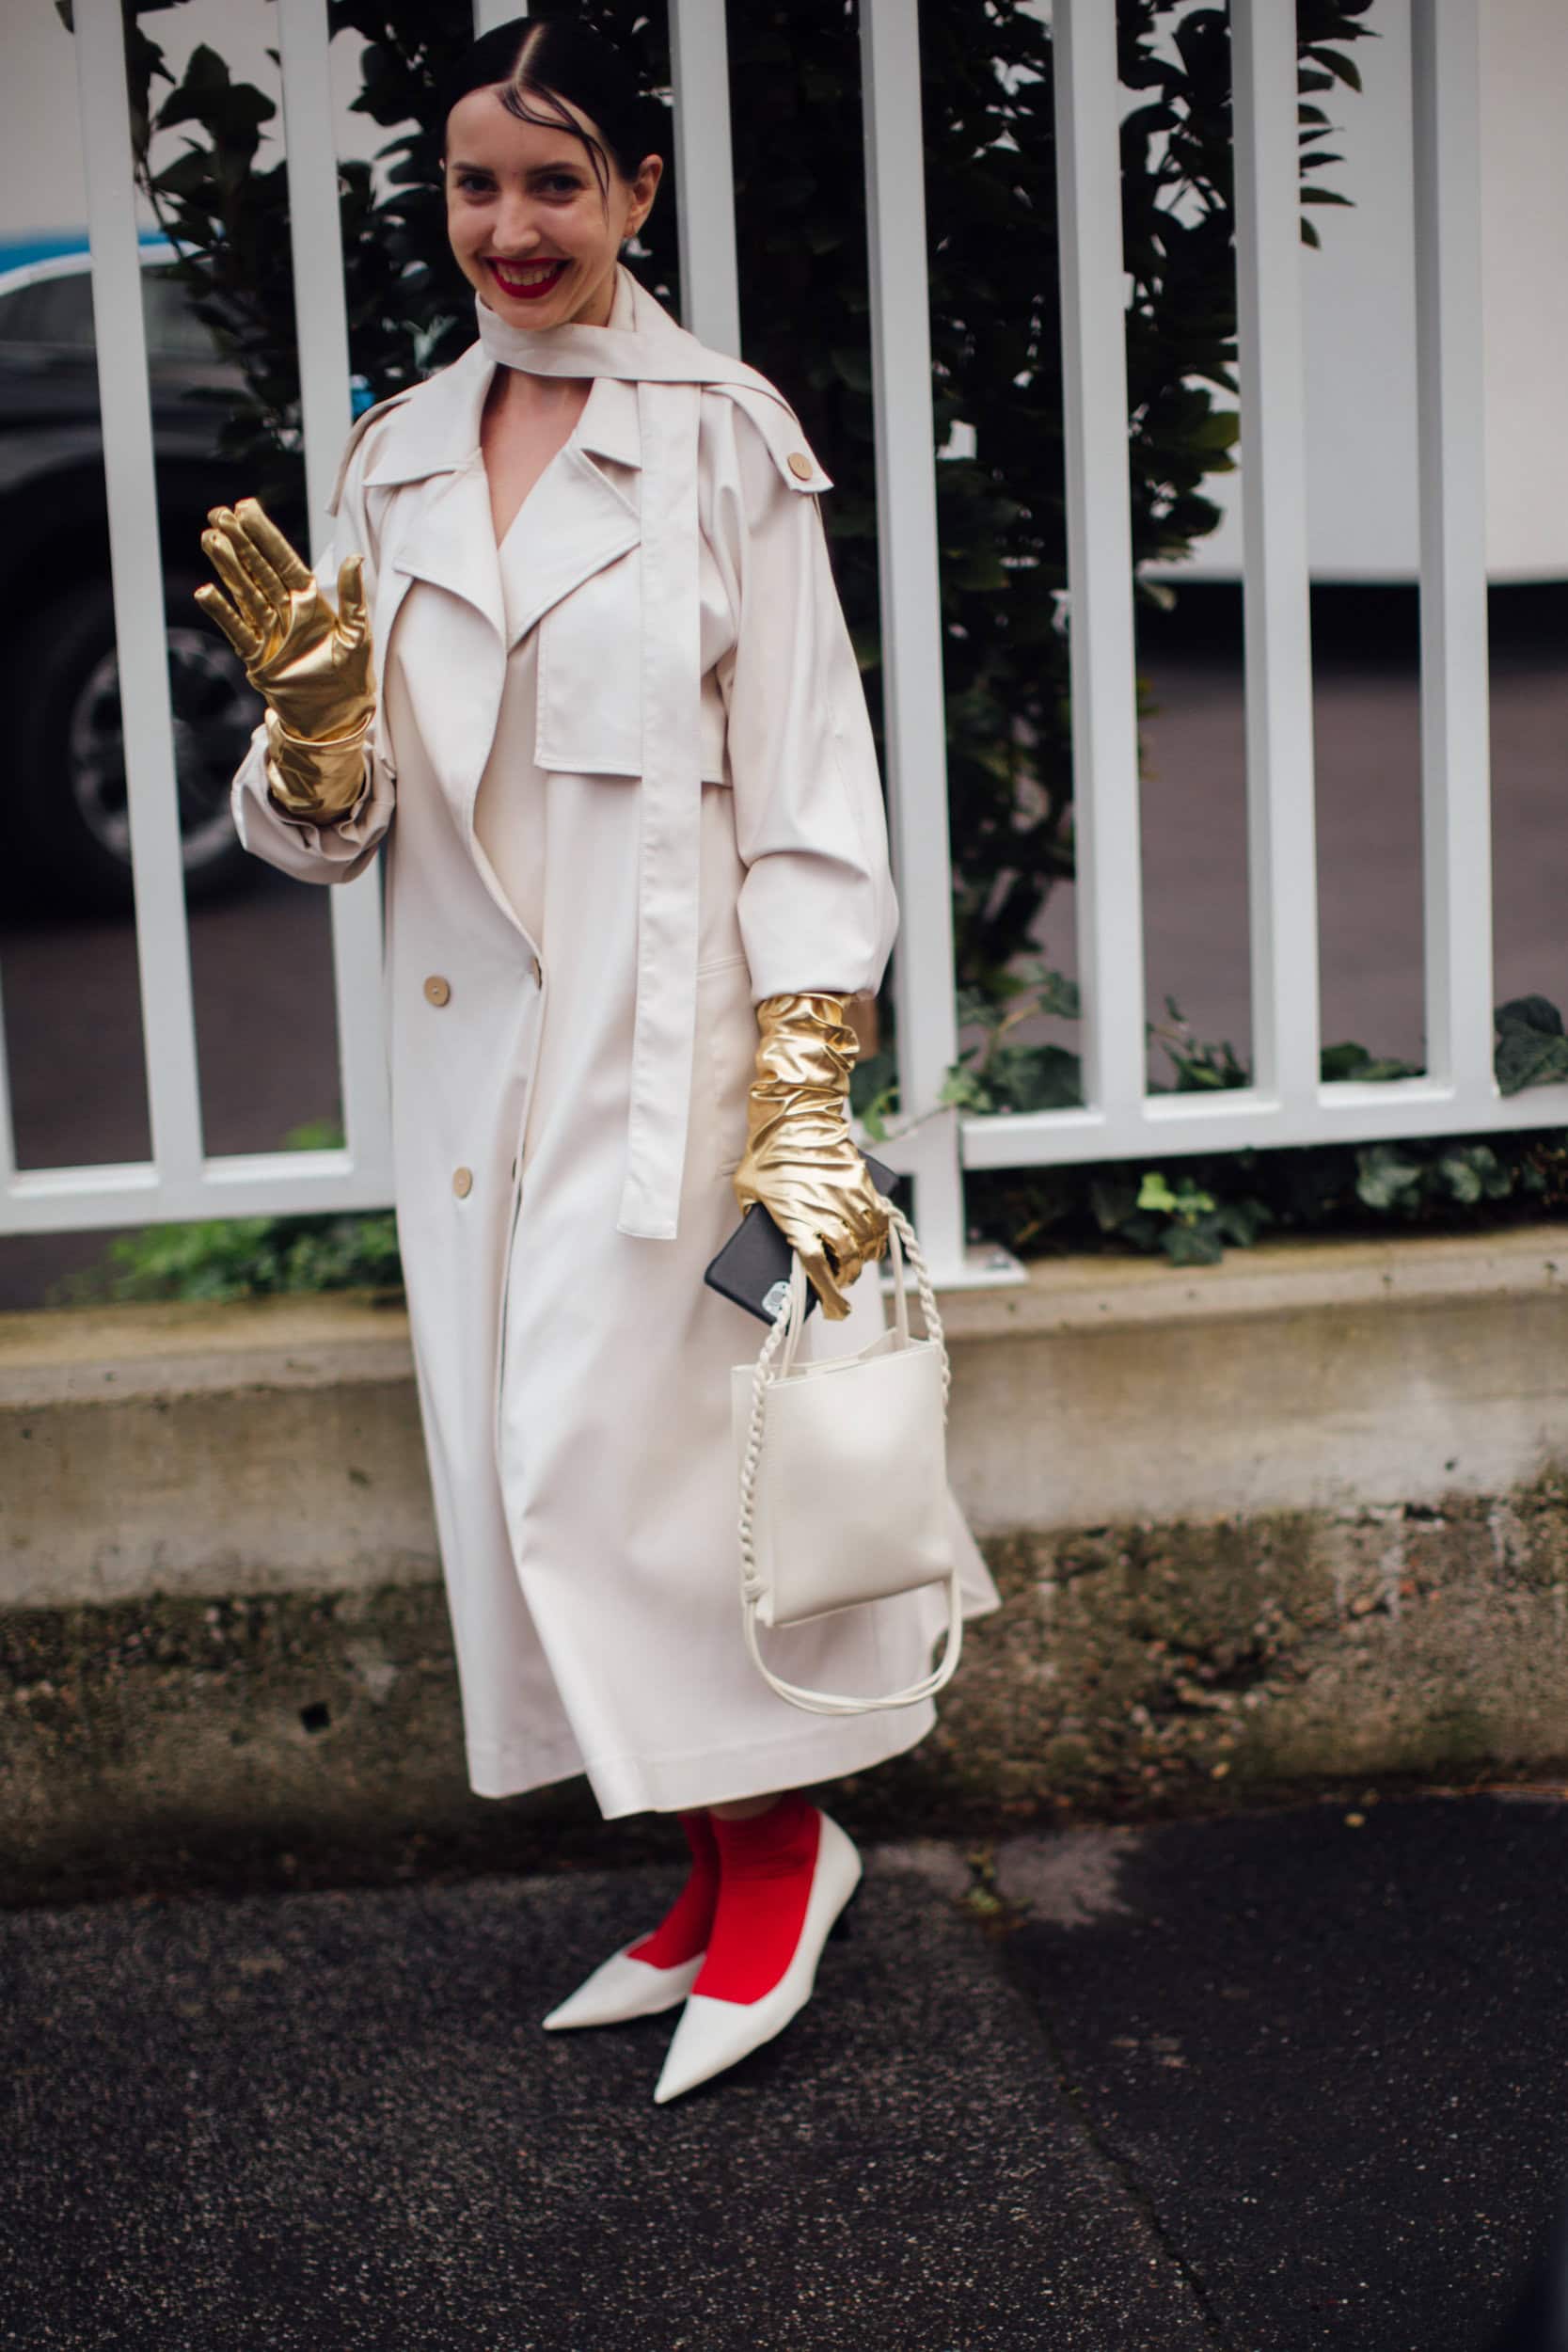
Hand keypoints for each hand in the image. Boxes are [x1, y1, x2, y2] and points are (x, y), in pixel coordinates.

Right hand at [195, 497, 372, 743]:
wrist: (336, 717)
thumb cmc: (352, 676)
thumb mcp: (358, 634)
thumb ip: (354, 596)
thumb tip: (354, 558)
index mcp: (311, 601)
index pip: (284, 560)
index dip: (265, 534)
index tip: (246, 507)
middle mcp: (286, 611)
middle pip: (258, 568)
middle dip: (240, 541)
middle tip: (219, 514)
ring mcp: (269, 631)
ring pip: (244, 591)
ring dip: (227, 566)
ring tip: (210, 539)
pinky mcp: (256, 656)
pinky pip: (236, 629)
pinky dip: (222, 612)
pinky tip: (206, 591)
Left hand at [731, 992, 889, 1318]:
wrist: (796, 1112)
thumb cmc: (765, 1153)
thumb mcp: (747, 1192)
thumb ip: (756, 1220)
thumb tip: (764, 1243)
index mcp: (793, 1217)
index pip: (815, 1268)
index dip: (829, 1295)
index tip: (836, 1312)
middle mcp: (825, 1210)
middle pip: (846, 1260)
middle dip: (845, 1279)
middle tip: (839, 1284)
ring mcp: (848, 1196)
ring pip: (867, 1243)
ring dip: (863, 1260)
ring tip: (854, 1265)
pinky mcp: (863, 1183)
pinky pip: (879, 1219)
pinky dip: (878, 1236)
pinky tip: (871, 1241)